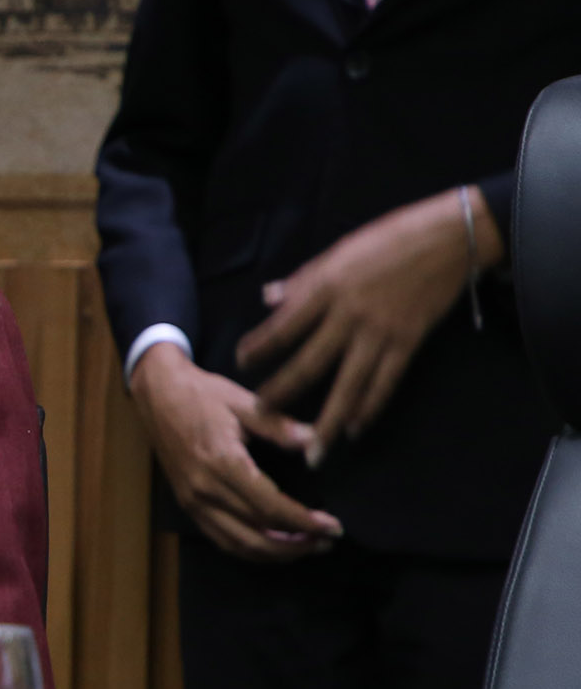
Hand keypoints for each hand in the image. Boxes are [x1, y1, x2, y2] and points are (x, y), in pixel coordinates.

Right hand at [130, 342, 344, 561]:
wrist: (158, 393)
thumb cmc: (202, 394)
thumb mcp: (244, 402)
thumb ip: (280, 426)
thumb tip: (316, 442)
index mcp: (222, 462)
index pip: (270, 508)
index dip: (305, 522)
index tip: (333, 526)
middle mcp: (204, 488)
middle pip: (257, 534)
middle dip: (297, 544)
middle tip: (326, 541)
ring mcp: (192, 500)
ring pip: (238, 544)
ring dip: (275, 554)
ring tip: (305, 547)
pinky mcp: (187, 503)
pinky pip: (220, 538)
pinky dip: (249, 550)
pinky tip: (272, 545)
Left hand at [235, 188, 500, 465]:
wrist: (448, 238)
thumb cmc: (389, 238)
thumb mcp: (338, 250)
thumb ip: (302, 279)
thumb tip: (267, 298)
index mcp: (327, 288)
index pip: (284, 325)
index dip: (260, 346)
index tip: (240, 362)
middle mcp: (349, 315)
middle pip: (309, 363)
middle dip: (283, 392)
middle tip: (261, 415)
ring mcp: (380, 332)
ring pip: (348, 385)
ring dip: (328, 421)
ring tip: (313, 450)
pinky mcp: (408, 342)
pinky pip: (385, 383)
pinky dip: (369, 408)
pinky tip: (354, 429)